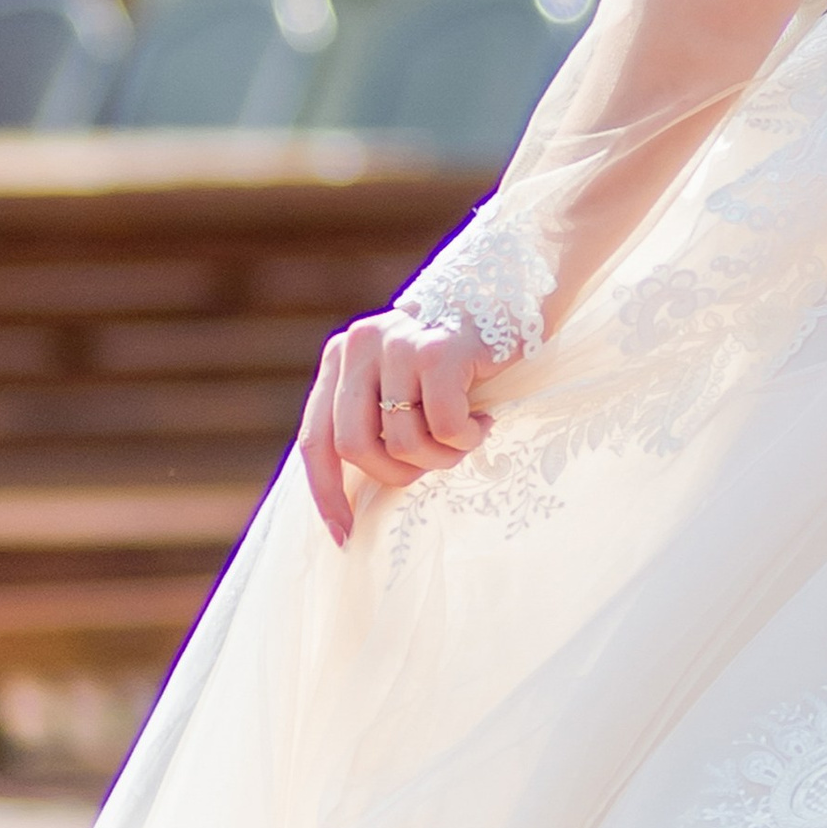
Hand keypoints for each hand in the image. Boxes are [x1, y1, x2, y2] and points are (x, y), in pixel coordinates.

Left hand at [299, 312, 491, 545]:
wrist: (510, 292)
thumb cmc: (456, 357)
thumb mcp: (399, 380)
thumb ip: (369, 417)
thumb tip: (347, 495)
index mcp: (341, 357)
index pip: (316, 439)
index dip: (326, 493)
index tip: (343, 535)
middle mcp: (360, 345)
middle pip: (355, 448)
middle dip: (396, 474)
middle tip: (433, 465)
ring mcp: (398, 344)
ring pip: (402, 444)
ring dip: (441, 457)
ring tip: (465, 435)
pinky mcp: (439, 350)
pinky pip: (444, 428)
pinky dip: (466, 439)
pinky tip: (483, 421)